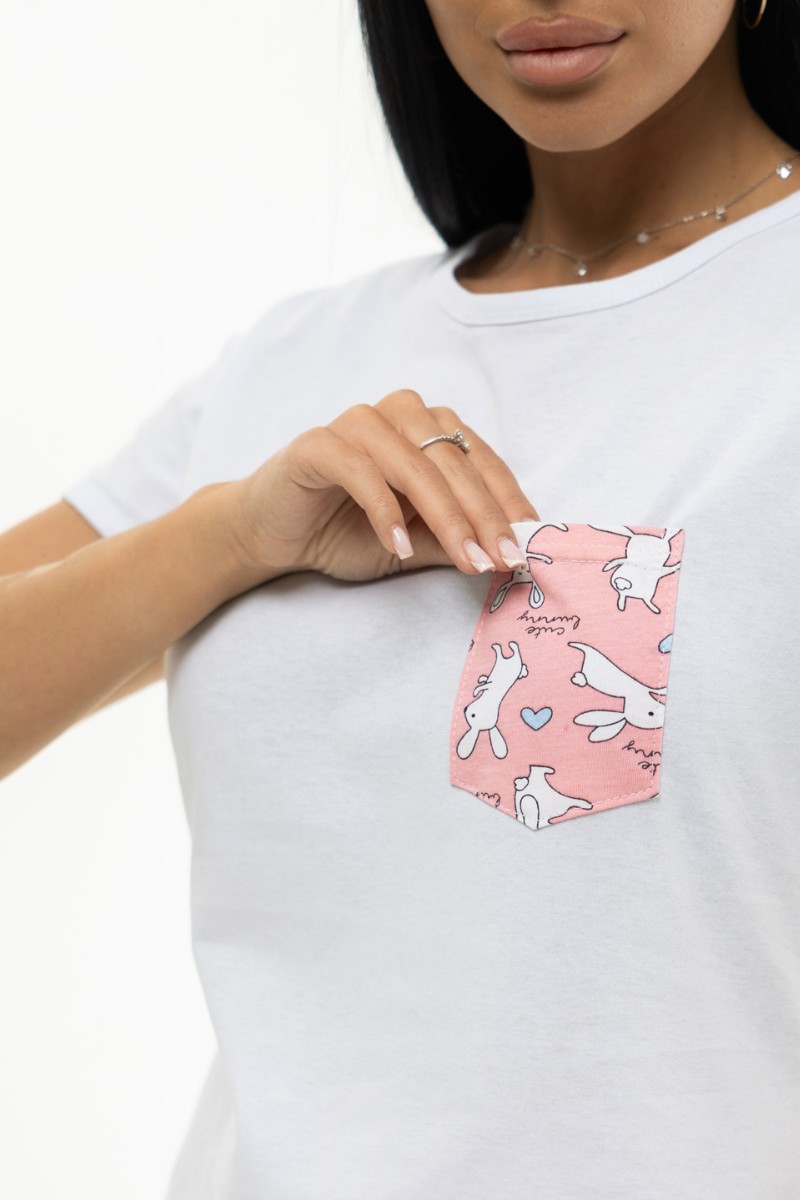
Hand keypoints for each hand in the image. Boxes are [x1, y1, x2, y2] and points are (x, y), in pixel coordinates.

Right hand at [224, 389, 539, 583]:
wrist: (271, 536)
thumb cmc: (345, 533)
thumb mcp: (416, 544)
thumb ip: (457, 540)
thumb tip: (514, 555)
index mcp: (429, 428)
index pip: (481, 461)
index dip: (508, 504)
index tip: (528, 547)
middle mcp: (399, 414)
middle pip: (454, 463)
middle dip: (484, 517)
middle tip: (503, 560)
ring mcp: (358, 424)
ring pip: (416, 465)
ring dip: (446, 516)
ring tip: (467, 560)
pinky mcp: (318, 443)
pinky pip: (361, 471)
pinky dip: (384, 510)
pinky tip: (399, 547)